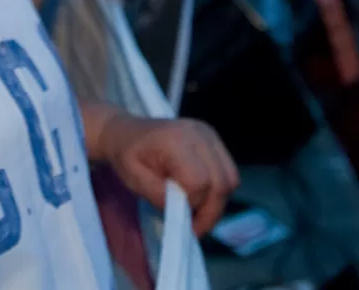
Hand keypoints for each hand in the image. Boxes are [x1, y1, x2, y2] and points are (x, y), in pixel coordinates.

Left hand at [95, 113, 238, 235]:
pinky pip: (228, 171)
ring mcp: (210, 135)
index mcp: (176, 140)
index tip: (179, 218)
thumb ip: (158, 195)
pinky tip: (199, 196)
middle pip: (222, 182)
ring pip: (231, 178)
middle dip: (211, 212)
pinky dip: (217, 189)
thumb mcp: (134, 179)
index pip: (199, 181)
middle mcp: (199, 134)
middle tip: (194, 228)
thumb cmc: (128, 155)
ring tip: (196, 212)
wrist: (128, 132)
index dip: (192, 204)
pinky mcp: (215, 139)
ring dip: (217, 202)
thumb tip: (184, 211)